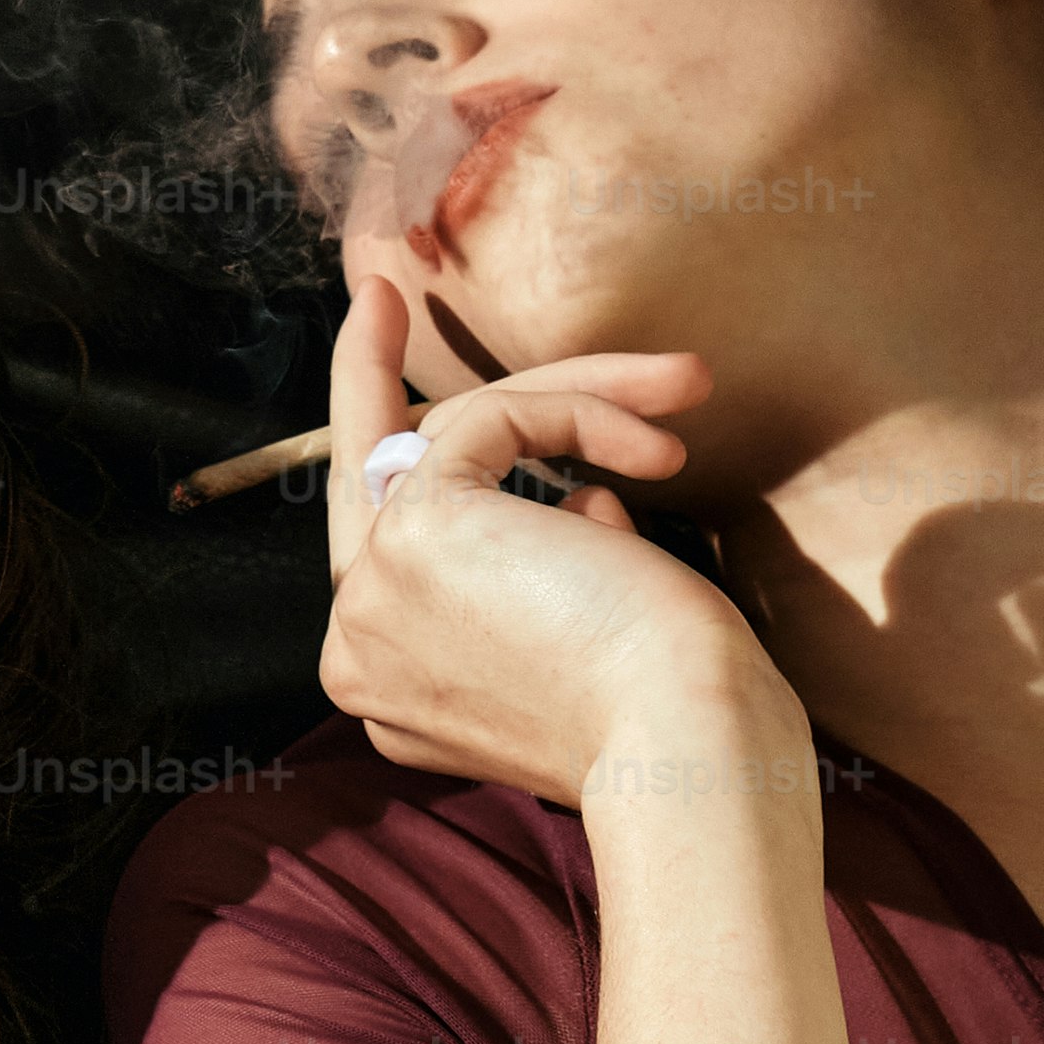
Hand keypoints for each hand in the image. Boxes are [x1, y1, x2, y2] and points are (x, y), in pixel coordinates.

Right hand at [318, 267, 788, 803]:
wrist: (682, 753)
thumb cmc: (667, 715)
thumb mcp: (585, 641)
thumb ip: (546, 578)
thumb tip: (580, 507)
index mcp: (392, 687)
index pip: (390, 550)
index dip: (399, 460)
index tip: (407, 398)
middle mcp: (356, 646)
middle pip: (377, 478)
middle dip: (364, 373)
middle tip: (377, 290)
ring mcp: (372, 591)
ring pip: (452, 434)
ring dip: (581, 397)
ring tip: (686, 383)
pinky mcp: (416, 527)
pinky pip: (494, 416)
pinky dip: (584, 409)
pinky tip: (661, 448)